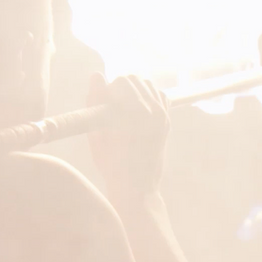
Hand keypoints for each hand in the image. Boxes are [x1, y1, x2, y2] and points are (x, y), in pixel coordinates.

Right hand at [87, 73, 169, 197]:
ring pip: (148, 85)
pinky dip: (148, 98)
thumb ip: (95, 101)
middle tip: (111, 107)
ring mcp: (162, 115)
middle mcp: (152, 112)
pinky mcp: (166, 121)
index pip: (121, 82)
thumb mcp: (96, 133)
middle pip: (134, 79)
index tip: (103, 105)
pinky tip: (137, 112)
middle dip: (120, 88)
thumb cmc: (111, 163)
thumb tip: (96, 75)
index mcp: (134, 114)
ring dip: (134, 91)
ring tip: (123, 110)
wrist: (137, 187)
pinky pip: (160, 96)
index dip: (107, 91)